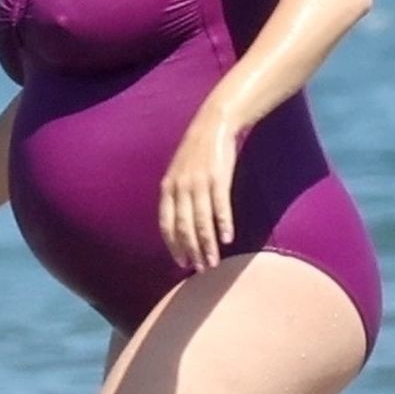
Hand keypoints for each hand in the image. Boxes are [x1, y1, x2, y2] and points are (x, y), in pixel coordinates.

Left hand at [159, 107, 238, 272]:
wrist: (213, 124)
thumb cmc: (197, 152)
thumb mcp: (178, 173)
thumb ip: (177, 196)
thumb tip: (180, 223)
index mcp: (168, 188)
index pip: (166, 224)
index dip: (173, 245)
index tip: (181, 262)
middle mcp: (181, 187)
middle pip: (184, 227)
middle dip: (191, 251)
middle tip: (200, 269)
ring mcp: (199, 183)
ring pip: (202, 222)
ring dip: (207, 245)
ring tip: (213, 262)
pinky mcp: (218, 178)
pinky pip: (220, 207)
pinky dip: (223, 224)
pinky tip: (227, 239)